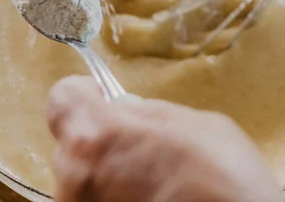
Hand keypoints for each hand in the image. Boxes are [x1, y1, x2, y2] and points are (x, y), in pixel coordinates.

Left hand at [46, 76, 283, 201]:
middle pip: (71, 140)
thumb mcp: (198, 124)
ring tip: (147, 181)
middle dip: (100, 136)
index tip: (103, 98)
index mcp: (97, 135)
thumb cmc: (223, 183)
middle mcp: (75, 176)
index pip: (62, 98)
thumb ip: (151, 113)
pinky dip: (112, 196)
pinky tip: (145, 199)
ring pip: (80, 177)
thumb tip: (129, 110)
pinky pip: (93, 200)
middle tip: (139, 145)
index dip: (84, 94)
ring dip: (105, 171)